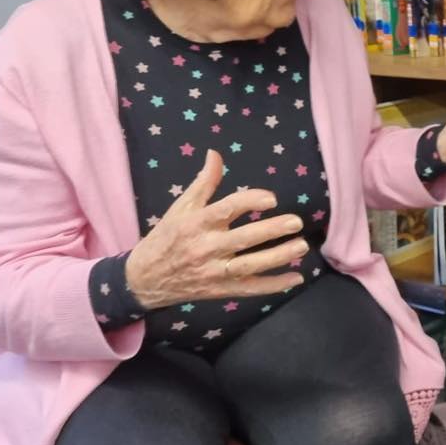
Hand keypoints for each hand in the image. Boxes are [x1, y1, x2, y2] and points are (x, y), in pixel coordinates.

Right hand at [123, 149, 306, 308]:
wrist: (143, 279)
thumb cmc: (167, 237)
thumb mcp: (181, 207)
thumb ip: (204, 182)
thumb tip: (215, 153)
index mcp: (195, 224)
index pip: (225, 210)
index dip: (250, 202)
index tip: (272, 198)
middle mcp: (205, 248)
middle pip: (243, 240)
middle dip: (271, 230)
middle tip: (297, 222)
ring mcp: (213, 272)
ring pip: (250, 266)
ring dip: (278, 257)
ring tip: (302, 245)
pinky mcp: (219, 291)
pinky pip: (250, 289)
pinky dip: (273, 286)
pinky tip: (296, 278)